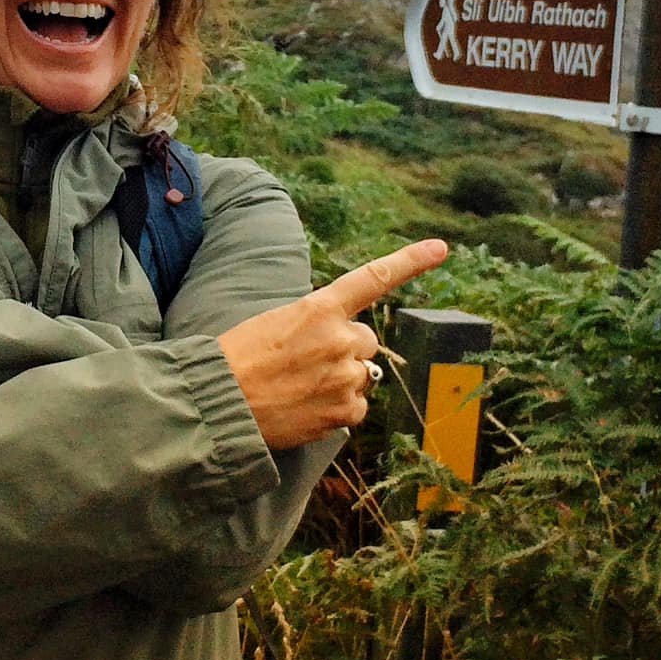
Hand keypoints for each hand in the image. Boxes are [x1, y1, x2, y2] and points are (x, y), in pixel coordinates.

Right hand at [217, 239, 448, 451]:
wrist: (219, 402)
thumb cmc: (236, 360)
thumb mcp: (276, 323)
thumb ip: (315, 325)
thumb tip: (342, 347)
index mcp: (319, 309)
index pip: (372, 279)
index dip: (410, 262)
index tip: (441, 248)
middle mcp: (339, 339)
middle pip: (367, 341)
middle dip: (347, 350)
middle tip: (309, 363)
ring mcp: (344, 376)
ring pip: (363, 375)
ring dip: (342, 379)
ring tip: (302, 388)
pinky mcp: (343, 411)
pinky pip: (357, 407)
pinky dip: (339, 409)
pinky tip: (308, 408)